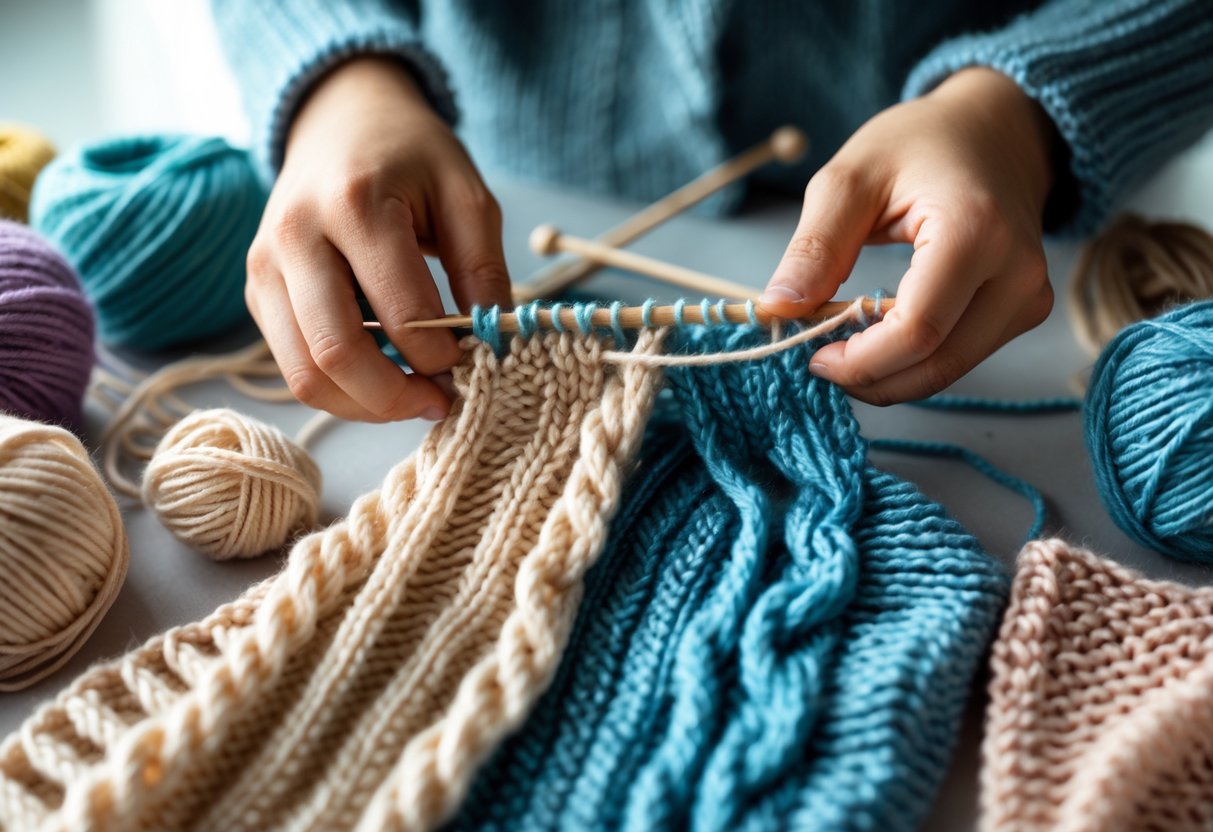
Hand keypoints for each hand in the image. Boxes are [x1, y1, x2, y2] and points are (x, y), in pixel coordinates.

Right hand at [246, 57, 509, 421]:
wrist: (340, 119)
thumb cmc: (410, 156)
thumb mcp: (466, 194)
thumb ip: (484, 268)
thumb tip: (492, 342)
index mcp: (354, 203)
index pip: (401, 313)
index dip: (442, 354)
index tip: (472, 358)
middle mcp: (295, 236)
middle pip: (335, 353)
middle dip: (396, 397)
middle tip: (441, 400)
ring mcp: (265, 267)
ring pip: (303, 373)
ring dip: (364, 405)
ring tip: (413, 397)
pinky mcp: (256, 291)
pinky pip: (291, 366)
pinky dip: (339, 389)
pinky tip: (381, 375)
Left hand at [760, 68, 1056, 404]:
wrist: (993, 129)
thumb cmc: (920, 144)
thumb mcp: (848, 180)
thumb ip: (814, 248)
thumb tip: (778, 310)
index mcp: (975, 233)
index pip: (916, 330)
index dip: (859, 361)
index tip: (812, 355)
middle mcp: (1015, 273)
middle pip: (935, 363)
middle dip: (870, 377)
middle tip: (819, 359)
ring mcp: (1027, 296)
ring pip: (949, 371)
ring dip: (889, 375)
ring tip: (844, 346)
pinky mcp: (1024, 310)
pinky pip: (961, 356)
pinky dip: (914, 361)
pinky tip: (880, 337)